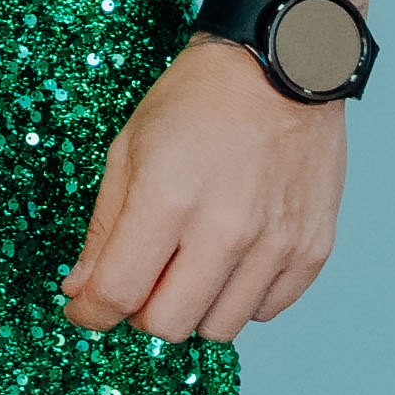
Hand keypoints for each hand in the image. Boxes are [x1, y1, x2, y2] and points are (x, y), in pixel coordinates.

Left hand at [67, 37, 347, 341]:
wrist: (282, 65)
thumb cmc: (196, 99)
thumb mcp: (130, 147)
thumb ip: (105, 227)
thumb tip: (82, 291)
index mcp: (168, 199)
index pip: (119, 294)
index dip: (91, 313)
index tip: (83, 310)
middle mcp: (225, 230)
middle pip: (168, 325)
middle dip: (139, 314)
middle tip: (137, 282)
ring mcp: (275, 244)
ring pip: (219, 328)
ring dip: (191, 309)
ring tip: (186, 267)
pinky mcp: (313, 250)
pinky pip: (266, 311)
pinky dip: (239, 299)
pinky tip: (229, 261)